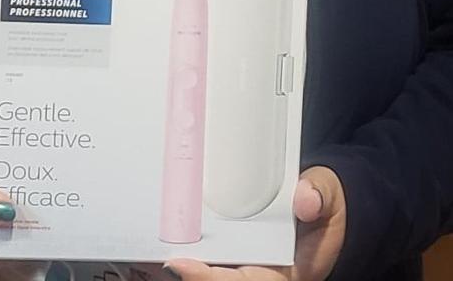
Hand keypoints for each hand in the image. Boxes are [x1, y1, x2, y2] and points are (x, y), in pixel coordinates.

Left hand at [164, 166, 346, 280]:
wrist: (326, 210)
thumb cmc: (326, 208)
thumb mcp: (328, 198)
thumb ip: (319, 197)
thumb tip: (305, 199)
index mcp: (282, 272)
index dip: (208, 277)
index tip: (179, 265)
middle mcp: (257, 272)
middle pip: (215, 278)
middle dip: (184, 274)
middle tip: (149, 255)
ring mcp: (243, 263)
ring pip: (208, 271)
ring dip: (179, 266)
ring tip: (143, 251)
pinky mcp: (233, 253)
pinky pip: (208, 258)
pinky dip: (186, 254)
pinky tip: (159, 242)